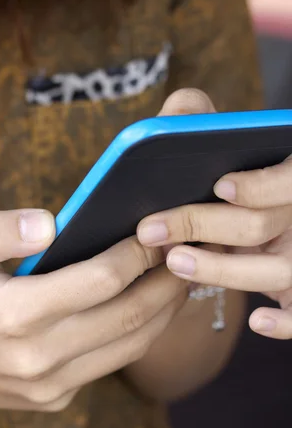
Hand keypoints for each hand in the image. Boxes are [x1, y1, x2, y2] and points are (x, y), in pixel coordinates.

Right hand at [0, 208, 184, 420]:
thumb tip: (50, 222)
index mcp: (14, 317)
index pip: (99, 281)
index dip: (135, 254)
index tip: (155, 231)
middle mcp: (39, 359)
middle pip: (128, 317)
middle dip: (166, 282)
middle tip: (190, 252)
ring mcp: (49, 386)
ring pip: (129, 346)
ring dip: (163, 311)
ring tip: (180, 278)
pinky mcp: (54, 397)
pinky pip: (109, 363)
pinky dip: (136, 333)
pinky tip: (143, 307)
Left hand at [137, 90, 291, 339]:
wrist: (241, 218)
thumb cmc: (225, 178)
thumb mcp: (218, 147)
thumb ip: (201, 121)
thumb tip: (182, 106)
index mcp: (287, 176)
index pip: (288, 179)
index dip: (262, 184)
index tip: (221, 185)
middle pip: (262, 224)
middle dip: (203, 225)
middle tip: (150, 229)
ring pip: (276, 272)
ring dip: (224, 269)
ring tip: (174, 263)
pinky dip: (286, 321)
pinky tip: (257, 321)